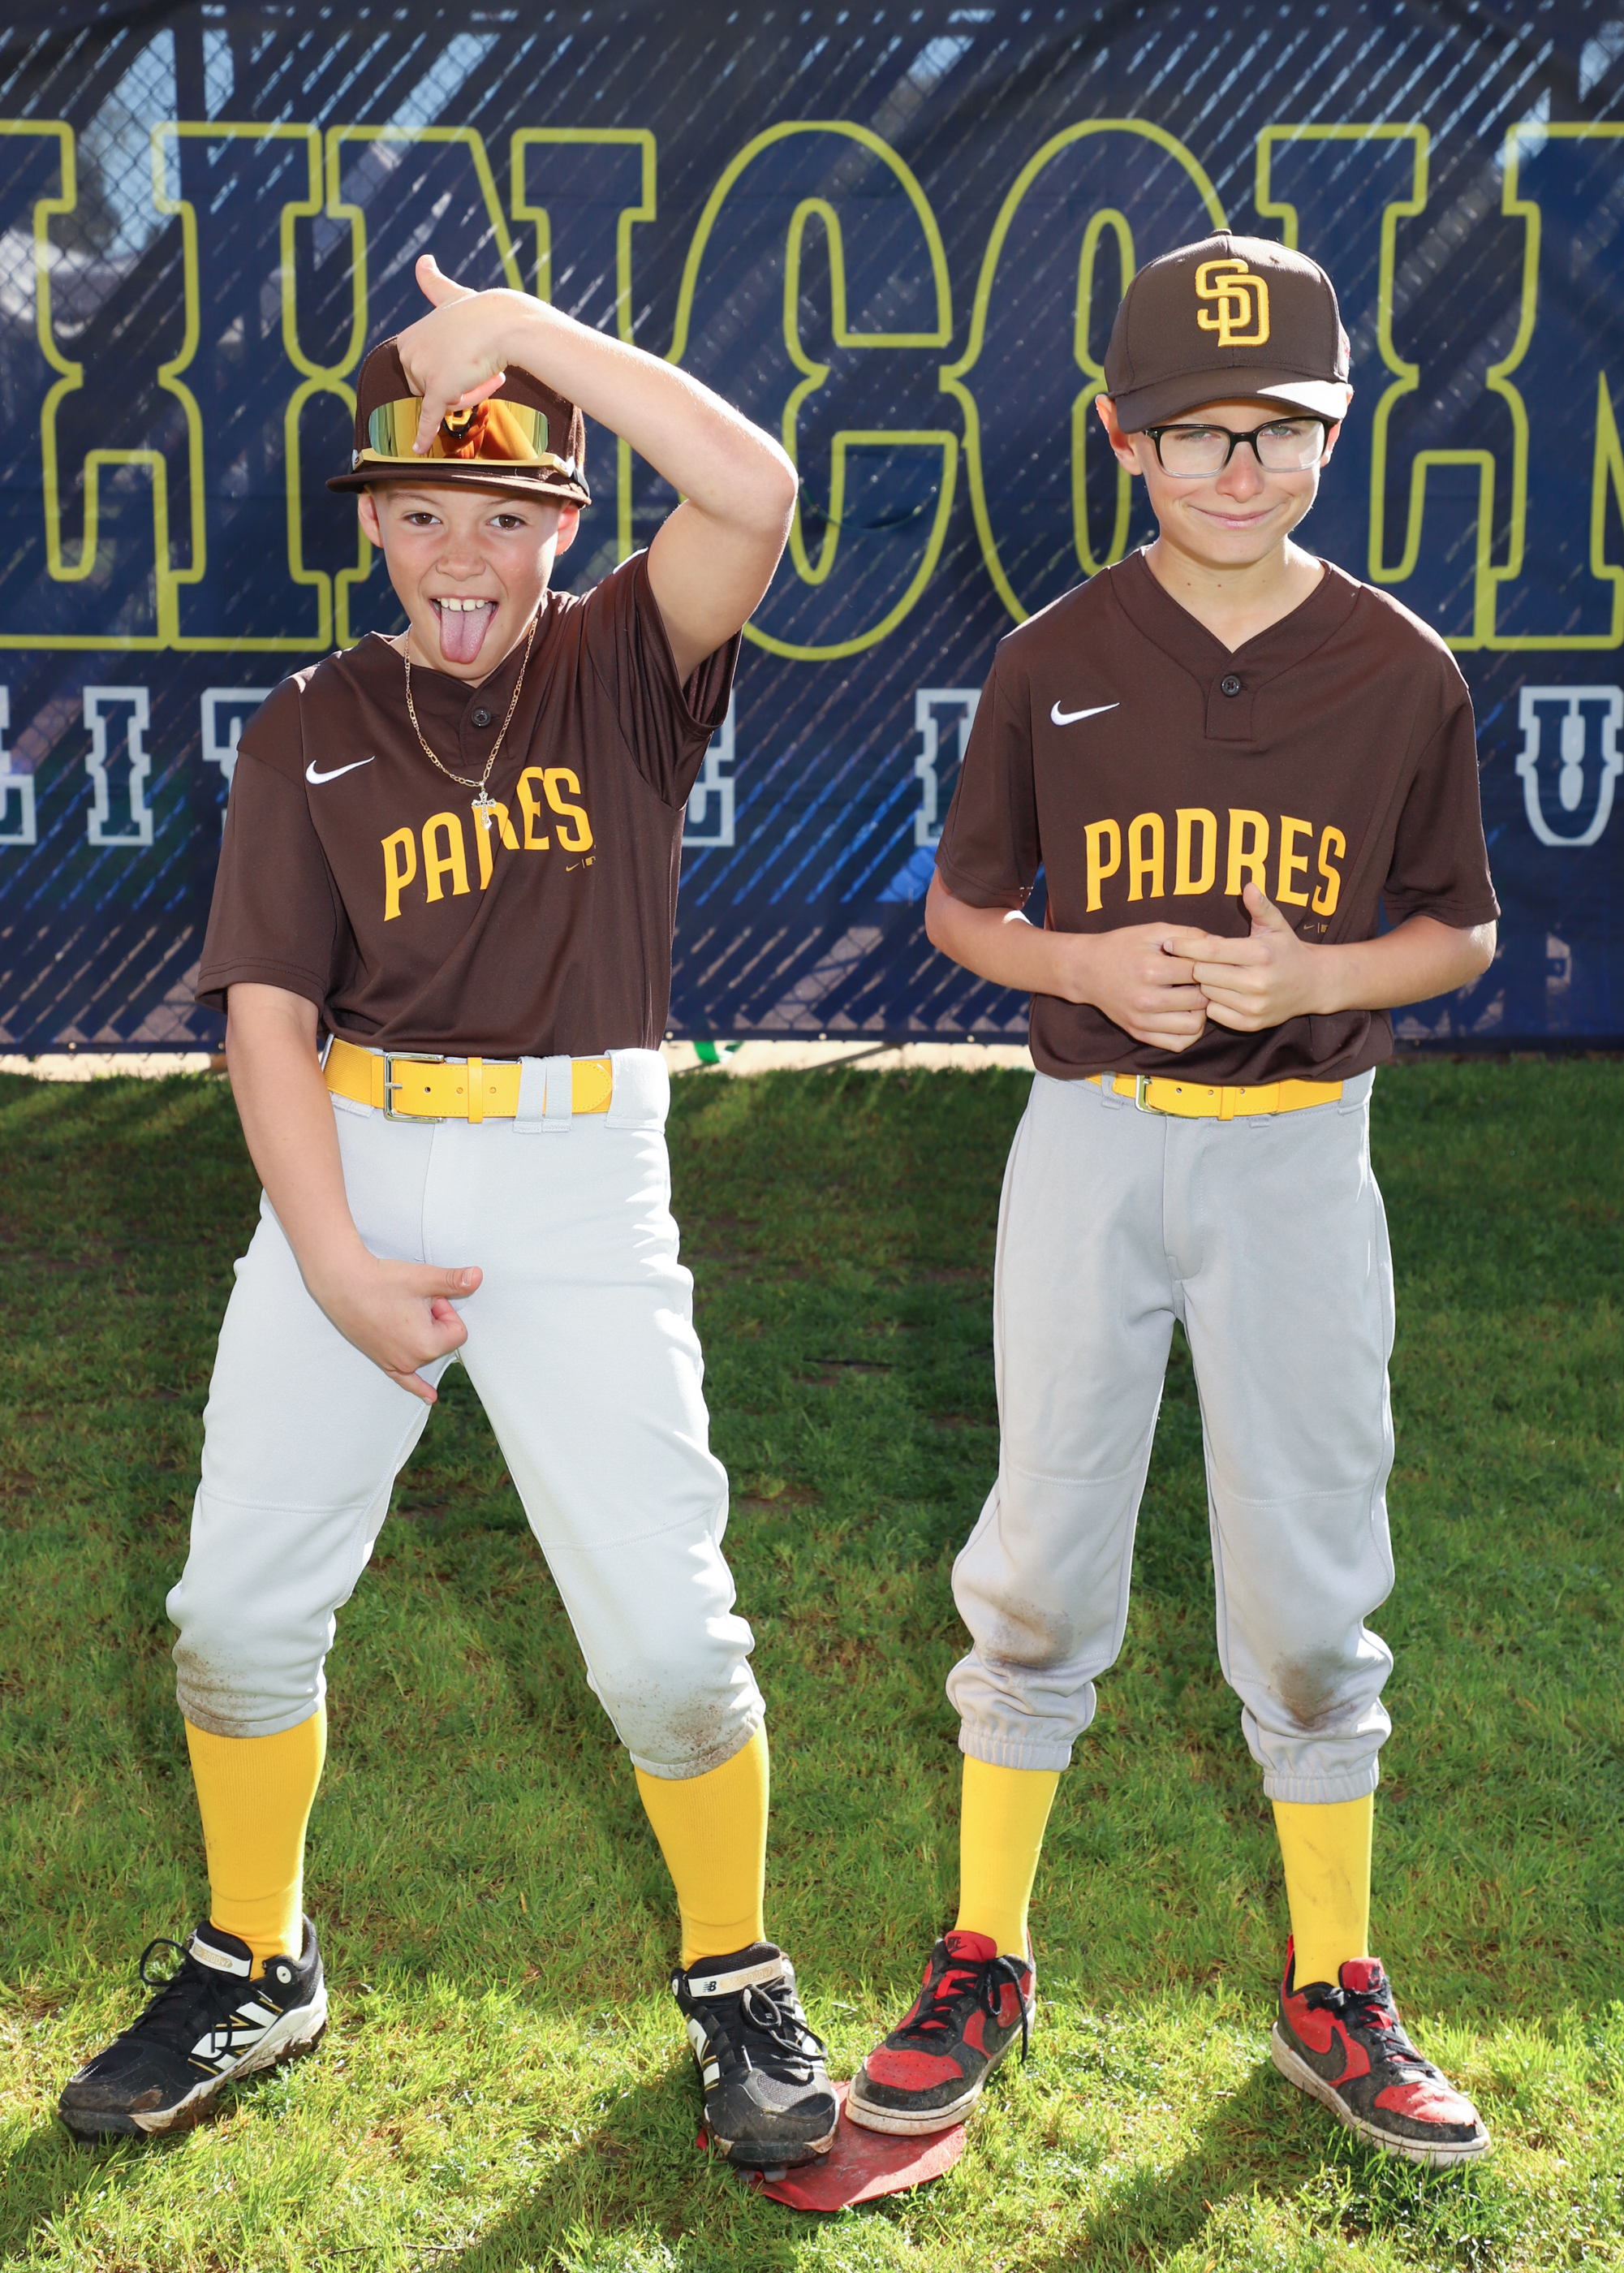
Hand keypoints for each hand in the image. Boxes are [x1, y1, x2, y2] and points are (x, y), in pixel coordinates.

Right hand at [308, 1252, 483, 1403]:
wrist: (343, 1283)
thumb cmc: (381, 1281)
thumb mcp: (425, 1279)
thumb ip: (455, 1281)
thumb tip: (478, 1277)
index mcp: (427, 1344)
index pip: (458, 1331)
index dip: (445, 1311)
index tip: (425, 1298)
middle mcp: (412, 1359)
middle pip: (442, 1342)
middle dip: (433, 1320)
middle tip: (409, 1302)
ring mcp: (396, 1363)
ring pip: (426, 1351)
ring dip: (421, 1333)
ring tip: (400, 1313)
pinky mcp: (382, 1361)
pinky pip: (405, 1379)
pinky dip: (418, 1386)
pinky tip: (430, 1397)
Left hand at [393, 256, 519, 456]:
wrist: (505, 323)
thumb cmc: (482, 311)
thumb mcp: (451, 295)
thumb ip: (434, 283)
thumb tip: (422, 260)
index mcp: (408, 338)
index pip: (427, 373)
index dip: (451, 372)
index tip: (472, 357)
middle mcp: (408, 354)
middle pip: (433, 391)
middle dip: (461, 386)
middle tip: (484, 368)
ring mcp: (421, 372)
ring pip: (445, 403)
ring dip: (469, 395)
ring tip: (489, 373)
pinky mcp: (437, 390)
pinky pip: (430, 419)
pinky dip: (425, 437)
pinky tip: (419, 450)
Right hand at [1058, 922, 1210, 1050]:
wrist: (1086, 971)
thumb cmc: (1121, 947)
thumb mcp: (1152, 931)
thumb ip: (1187, 934)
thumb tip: (1221, 941)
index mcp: (1150, 970)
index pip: (1198, 972)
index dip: (1210, 965)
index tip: (1209, 961)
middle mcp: (1146, 999)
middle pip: (1199, 1000)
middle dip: (1208, 988)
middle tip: (1207, 980)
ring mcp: (1142, 1020)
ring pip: (1193, 1026)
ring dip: (1202, 1012)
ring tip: (1196, 998)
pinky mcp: (1139, 1033)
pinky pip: (1177, 1044)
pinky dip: (1190, 1033)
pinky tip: (1187, 1015)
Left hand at [1190, 884, 1321, 1029]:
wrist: (1312, 984)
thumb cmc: (1287, 950)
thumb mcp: (1277, 925)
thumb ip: (1260, 906)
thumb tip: (1248, 885)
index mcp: (1259, 953)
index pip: (1211, 950)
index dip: (1186, 947)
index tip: (1169, 944)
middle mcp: (1257, 981)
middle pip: (1202, 974)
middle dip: (1196, 965)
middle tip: (1196, 960)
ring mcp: (1254, 1005)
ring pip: (1207, 994)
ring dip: (1204, 985)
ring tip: (1211, 975)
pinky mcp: (1251, 1024)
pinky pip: (1215, 1013)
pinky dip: (1213, 1003)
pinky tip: (1221, 992)